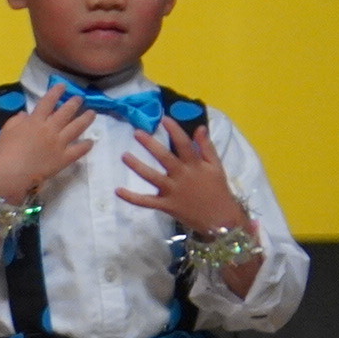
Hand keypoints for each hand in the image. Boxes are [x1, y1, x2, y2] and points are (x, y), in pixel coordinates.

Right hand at [0, 84, 90, 202]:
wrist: (11, 175)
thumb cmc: (5, 153)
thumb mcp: (5, 131)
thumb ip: (16, 120)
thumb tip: (26, 114)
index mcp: (35, 121)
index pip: (47, 102)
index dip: (56, 92)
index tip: (62, 86)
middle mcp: (50, 129)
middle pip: (66, 112)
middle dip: (74, 103)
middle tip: (79, 98)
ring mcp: (59, 143)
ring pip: (77, 127)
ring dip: (86, 119)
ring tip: (92, 113)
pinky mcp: (64, 158)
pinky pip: (79, 150)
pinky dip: (86, 145)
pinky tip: (90, 141)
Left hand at [115, 117, 247, 235]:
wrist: (221, 219)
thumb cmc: (217, 190)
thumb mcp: (216, 166)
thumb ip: (206, 147)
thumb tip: (199, 128)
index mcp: (195, 165)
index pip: (184, 144)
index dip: (174, 130)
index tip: (164, 118)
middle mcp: (182, 176)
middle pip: (164, 158)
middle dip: (150, 145)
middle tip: (137, 133)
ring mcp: (172, 191)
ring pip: (152, 177)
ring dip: (137, 166)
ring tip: (123, 155)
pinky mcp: (165, 205)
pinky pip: (146, 202)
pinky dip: (132, 197)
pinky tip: (118, 190)